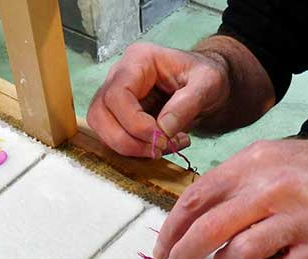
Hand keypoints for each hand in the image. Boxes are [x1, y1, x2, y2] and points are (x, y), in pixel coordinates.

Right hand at [87, 43, 229, 157]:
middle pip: (99, 113)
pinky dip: (134, 150)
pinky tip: (161, 146)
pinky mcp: (117, 116)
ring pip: (100, 128)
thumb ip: (187, 104)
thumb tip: (163, 129)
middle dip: (126, 140)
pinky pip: (113, 138)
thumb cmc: (205, 77)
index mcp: (138, 60)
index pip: (117, 94)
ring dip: (128, 147)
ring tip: (162, 148)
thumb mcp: (207, 83)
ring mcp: (114, 97)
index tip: (160, 138)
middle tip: (158, 149)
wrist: (204, 85)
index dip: (134, 122)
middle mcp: (118, 77)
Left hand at [153, 136, 307, 258]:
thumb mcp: (266, 159)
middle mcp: (273, 189)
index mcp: (252, 164)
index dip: (171, 229)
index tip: (161, 249)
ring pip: (240, 255)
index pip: (196, 198)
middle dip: (184, 255)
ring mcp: (299, 218)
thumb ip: (228, 184)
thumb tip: (184, 220)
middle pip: (210, 230)